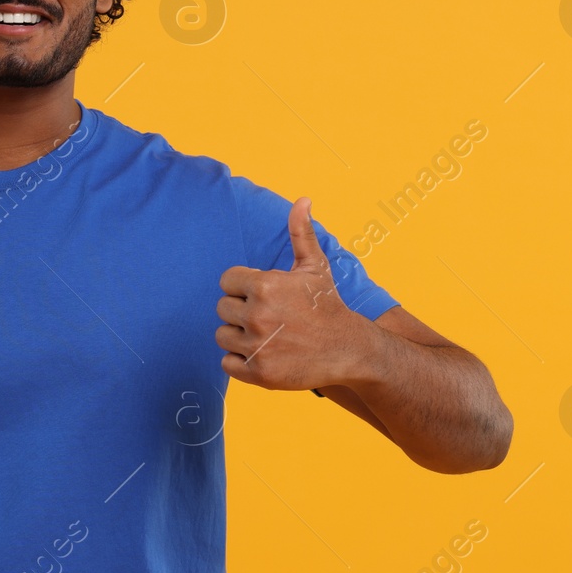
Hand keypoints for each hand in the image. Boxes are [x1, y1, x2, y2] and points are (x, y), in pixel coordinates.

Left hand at [215, 197, 370, 389]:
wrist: (349, 349)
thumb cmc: (327, 305)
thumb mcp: (314, 267)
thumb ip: (300, 233)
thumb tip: (303, 199)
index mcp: (265, 285)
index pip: (226, 281)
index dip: (242, 287)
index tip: (264, 296)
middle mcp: (257, 315)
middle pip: (222, 308)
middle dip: (241, 311)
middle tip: (268, 318)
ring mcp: (257, 346)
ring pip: (222, 336)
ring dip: (239, 337)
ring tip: (267, 336)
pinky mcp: (258, 373)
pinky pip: (226, 363)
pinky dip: (241, 362)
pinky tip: (264, 354)